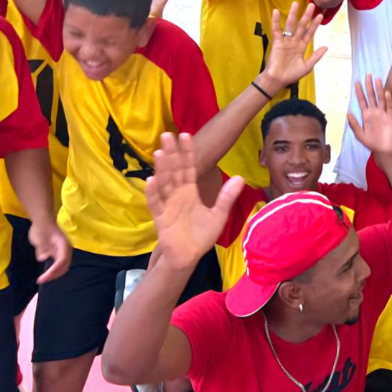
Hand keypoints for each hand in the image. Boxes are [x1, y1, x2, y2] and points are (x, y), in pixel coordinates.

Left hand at [29, 217, 71, 283]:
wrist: (43, 220)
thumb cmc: (41, 227)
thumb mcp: (39, 237)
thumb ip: (41, 248)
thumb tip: (43, 258)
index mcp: (63, 244)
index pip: (62, 260)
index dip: (54, 270)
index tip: (43, 277)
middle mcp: (65, 249)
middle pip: (64, 265)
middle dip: (54, 274)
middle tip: (42, 279)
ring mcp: (62, 251)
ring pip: (63, 266)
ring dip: (55, 274)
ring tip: (44, 278)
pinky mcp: (58, 252)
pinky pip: (59, 264)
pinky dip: (54, 271)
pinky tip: (46, 273)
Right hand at [145, 133, 244, 271]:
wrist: (188, 257)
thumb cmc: (201, 236)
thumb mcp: (218, 214)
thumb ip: (227, 196)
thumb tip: (240, 177)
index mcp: (190, 191)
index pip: (188, 167)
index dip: (187, 152)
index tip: (186, 135)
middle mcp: (177, 194)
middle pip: (174, 170)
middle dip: (171, 153)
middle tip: (167, 134)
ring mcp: (168, 205)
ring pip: (164, 182)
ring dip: (161, 168)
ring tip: (159, 152)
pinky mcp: (161, 218)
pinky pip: (156, 203)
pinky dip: (153, 192)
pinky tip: (150, 180)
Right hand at [260, 2, 326, 91]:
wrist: (278, 80)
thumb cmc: (292, 74)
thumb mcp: (307, 66)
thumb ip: (316, 56)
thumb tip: (326, 47)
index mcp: (302, 46)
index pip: (310, 33)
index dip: (315, 25)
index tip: (320, 15)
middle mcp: (295, 41)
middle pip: (301, 26)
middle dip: (306, 16)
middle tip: (311, 5)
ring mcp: (286, 40)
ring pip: (290, 25)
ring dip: (293, 14)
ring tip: (295, 3)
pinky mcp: (277, 41)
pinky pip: (276, 29)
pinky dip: (275, 21)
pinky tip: (276, 11)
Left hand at [346, 76, 391, 157]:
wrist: (383, 150)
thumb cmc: (371, 143)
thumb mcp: (359, 135)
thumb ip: (354, 124)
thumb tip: (348, 112)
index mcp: (366, 115)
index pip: (362, 100)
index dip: (359, 92)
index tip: (357, 82)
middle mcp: (374, 112)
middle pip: (371, 96)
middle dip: (369, 86)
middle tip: (368, 75)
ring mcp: (383, 113)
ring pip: (380, 98)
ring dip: (379, 89)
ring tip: (377, 79)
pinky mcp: (390, 117)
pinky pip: (389, 106)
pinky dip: (388, 99)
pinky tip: (386, 92)